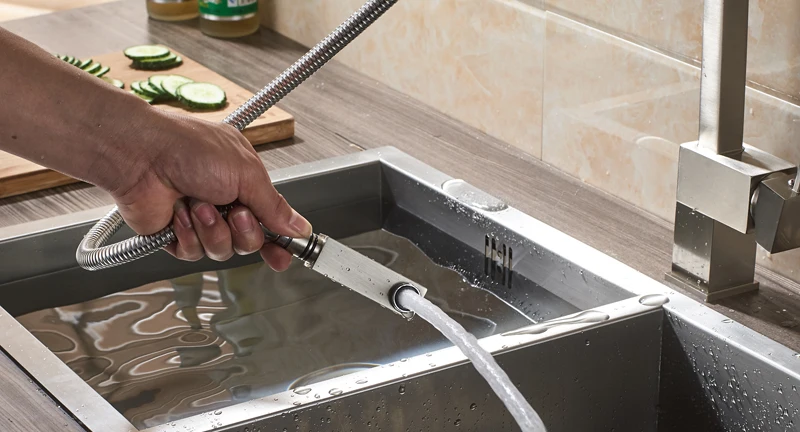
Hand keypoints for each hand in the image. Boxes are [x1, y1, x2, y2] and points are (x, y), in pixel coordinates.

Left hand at [104, 108, 310, 271]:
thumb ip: (275, 206)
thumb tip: (299, 226)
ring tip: (198, 205)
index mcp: (244, 182)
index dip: (279, 240)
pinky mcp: (175, 235)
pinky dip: (188, 234)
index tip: (286, 255)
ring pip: (222, 251)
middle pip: (249, 242)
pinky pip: (194, 253)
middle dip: (244, 231)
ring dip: (213, 230)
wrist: (141, 156)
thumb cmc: (187, 149)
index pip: (270, 219)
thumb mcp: (246, 173)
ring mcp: (199, 219)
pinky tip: (179, 213)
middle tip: (235, 212)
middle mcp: (223, 201)